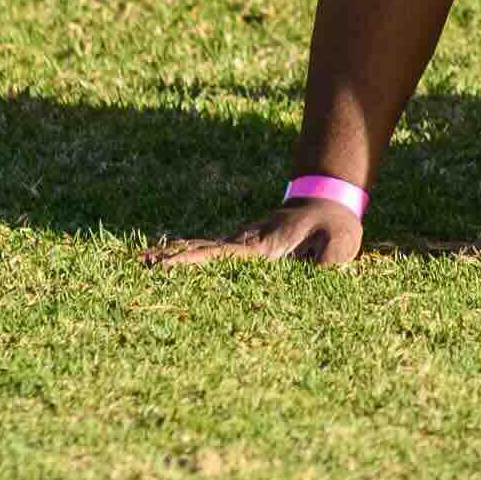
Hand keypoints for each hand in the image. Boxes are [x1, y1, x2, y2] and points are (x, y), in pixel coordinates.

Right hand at [159, 193, 365, 266]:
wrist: (329, 201)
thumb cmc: (335, 226)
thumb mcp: (339, 244)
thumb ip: (326, 264)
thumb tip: (311, 278)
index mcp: (264, 245)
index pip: (223, 255)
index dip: (196, 261)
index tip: (170, 265)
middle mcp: (245, 242)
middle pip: (202, 249)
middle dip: (173, 257)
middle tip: (141, 265)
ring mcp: (242, 242)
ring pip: (202, 248)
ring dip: (174, 255)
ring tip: (143, 263)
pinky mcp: (243, 246)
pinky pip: (210, 251)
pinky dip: (187, 255)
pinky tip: (168, 260)